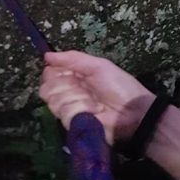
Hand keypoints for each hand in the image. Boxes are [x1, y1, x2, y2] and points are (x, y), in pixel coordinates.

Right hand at [39, 51, 154, 143]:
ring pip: (54, 101)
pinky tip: (93, 111)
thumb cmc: (118, 86)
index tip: (64, 72)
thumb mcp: (98, 66)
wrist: (132, 112)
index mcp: (74, 76)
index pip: (49, 74)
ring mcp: (69, 110)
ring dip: (75, 98)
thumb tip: (46, 55)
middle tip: (80, 86)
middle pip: (47, 88)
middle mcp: (68, 93)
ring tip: (92, 101)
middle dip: (63, 85)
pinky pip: (64, 114)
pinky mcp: (72, 125)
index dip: (52, 72)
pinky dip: (79, 109)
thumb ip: (73, 59)